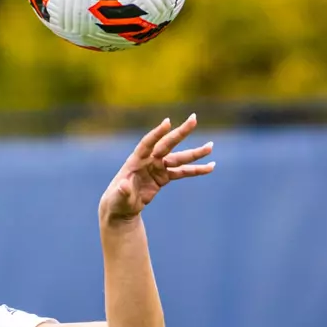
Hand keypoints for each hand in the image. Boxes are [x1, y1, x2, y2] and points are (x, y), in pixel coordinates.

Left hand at [100, 114, 214, 222]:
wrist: (121, 207)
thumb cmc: (116, 200)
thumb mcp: (117, 198)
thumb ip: (122, 192)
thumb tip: (124, 185)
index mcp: (135, 161)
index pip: (147, 143)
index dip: (157, 134)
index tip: (168, 122)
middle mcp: (148, 160)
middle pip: (167, 144)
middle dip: (180, 132)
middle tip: (194, 119)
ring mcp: (158, 167)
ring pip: (179, 158)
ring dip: (195, 153)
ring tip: (211, 147)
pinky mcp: (164, 177)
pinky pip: (183, 172)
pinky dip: (196, 170)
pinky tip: (210, 167)